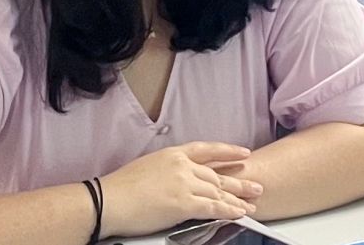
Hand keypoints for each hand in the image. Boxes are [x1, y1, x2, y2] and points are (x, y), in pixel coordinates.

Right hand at [99, 142, 260, 237]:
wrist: (107, 201)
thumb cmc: (120, 188)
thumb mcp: (148, 166)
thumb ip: (170, 170)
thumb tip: (182, 179)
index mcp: (173, 154)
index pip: (208, 150)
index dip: (228, 151)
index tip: (244, 153)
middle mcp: (182, 166)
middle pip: (217, 175)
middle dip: (238, 182)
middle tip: (256, 186)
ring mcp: (184, 184)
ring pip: (218, 191)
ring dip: (237, 199)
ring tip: (252, 203)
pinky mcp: (183, 203)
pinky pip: (212, 207)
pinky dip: (229, 210)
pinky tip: (240, 213)